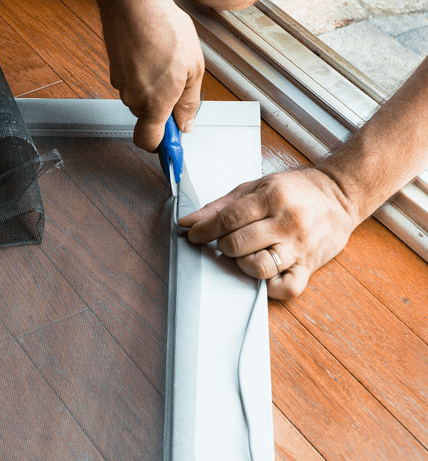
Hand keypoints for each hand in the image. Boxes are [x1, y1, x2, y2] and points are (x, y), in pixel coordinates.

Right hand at [99, 0, 203, 151]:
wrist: (135, 4)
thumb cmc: (164, 30)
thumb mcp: (193, 69)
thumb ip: (188, 102)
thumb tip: (186, 123)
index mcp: (154, 103)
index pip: (148, 142)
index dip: (160, 146)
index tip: (172, 143)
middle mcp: (133, 98)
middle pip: (147, 116)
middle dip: (162, 106)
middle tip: (178, 84)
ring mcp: (120, 83)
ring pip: (139, 96)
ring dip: (153, 86)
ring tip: (165, 61)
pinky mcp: (114, 68)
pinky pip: (131, 80)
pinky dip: (142, 72)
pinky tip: (152, 53)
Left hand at [178, 168, 357, 298]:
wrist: (341, 194)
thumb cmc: (295, 190)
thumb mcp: (256, 187)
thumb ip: (220, 206)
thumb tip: (188, 222)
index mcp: (272, 198)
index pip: (227, 219)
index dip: (205, 230)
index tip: (195, 235)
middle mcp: (287, 222)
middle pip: (238, 244)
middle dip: (223, 246)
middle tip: (225, 242)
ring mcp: (299, 246)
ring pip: (259, 267)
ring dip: (243, 264)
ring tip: (245, 254)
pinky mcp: (310, 266)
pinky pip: (286, 288)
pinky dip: (269, 287)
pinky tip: (263, 274)